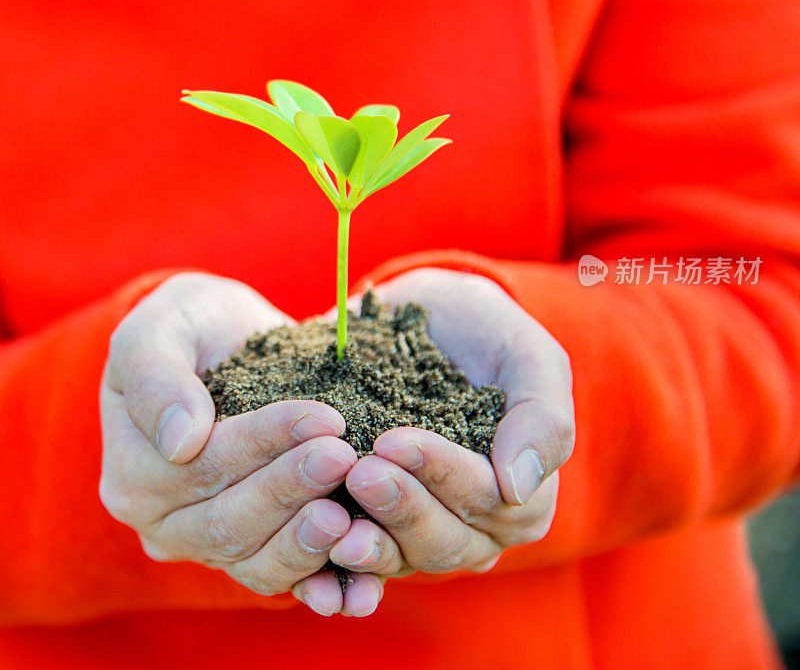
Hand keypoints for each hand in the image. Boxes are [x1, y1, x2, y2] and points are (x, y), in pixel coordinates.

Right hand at [99, 272, 375, 615]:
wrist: (228, 342)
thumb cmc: (191, 326)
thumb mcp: (161, 329)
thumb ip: (157, 377)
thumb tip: (179, 441)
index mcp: (134, 471)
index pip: (202, 466)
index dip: (264, 442)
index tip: (323, 417)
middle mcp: (164, 522)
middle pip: (229, 520)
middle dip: (291, 487)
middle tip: (344, 456)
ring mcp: (210, 543)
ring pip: (256, 559)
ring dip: (306, 541)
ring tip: (350, 514)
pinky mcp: (256, 549)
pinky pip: (283, 577)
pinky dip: (321, 582)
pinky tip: (359, 581)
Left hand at [328, 268, 574, 602]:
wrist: (423, 318)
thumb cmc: (483, 331)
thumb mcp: (526, 354)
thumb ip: (542, 417)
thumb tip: (517, 488)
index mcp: (524, 493)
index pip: (488, 498)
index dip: (441, 473)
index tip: (391, 441)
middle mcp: (480, 525)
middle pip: (446, 540)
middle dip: (402, 507)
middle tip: (359, 472)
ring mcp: (427, 530)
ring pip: (404, 557)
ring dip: (369, 543)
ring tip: (332, 519)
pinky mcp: (381, 527)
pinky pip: (366, 562)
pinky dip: (342, 564)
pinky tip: (318, 552)